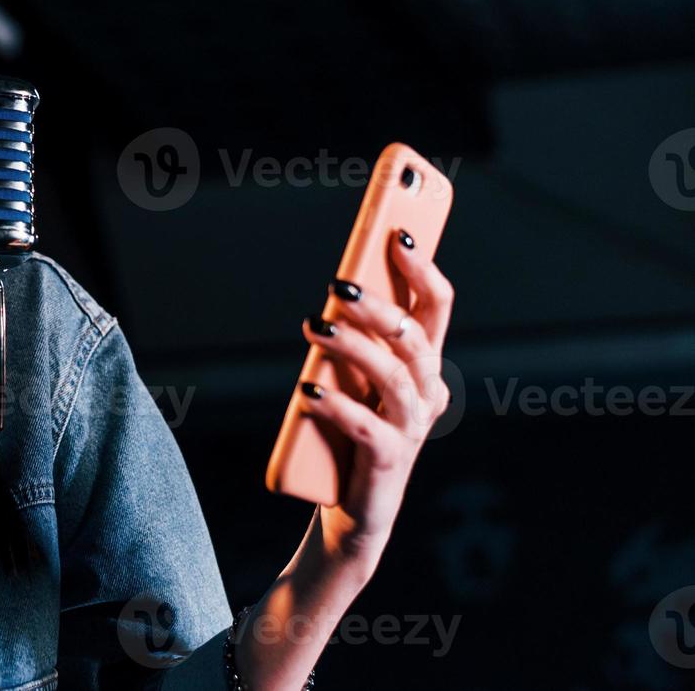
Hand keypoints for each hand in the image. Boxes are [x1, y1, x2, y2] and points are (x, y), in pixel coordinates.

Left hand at [297, 230, 454, 572]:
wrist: (348, 512)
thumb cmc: (347, 433)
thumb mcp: (350, 376)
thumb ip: (352, 338)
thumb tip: (339, 288)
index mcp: (423, 366)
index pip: (437, 308)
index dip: (423, 269)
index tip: (399, 232)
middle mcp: (426, 394)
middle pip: (417, 338)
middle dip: (384, 306)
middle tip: (340, 284)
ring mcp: (411, 430)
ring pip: (395, 378)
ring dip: (354, 348)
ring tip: (315, 325)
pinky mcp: (388, 464)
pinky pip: (367, 428)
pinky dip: (337, 405)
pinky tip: (307, 390)